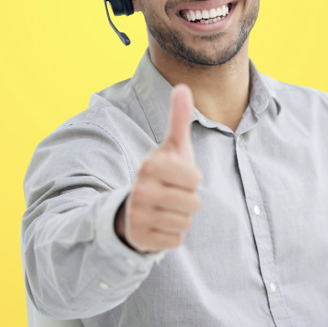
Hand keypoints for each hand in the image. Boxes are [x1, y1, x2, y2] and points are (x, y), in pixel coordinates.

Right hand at [115, 84, 201, 252]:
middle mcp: (141, 190)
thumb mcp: (171, 147)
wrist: (133, 208)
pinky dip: (171, 235)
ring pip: (186, 222)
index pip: (195, 178)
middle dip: (187, 201)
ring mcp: (138, 215)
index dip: (190, 179)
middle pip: (194, 203)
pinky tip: (159, 225)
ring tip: (165, 209)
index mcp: (150, 165)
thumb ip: (179, 119)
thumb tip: (183, 86)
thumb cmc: (162, 173)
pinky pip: (176, 241)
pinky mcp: (140, 238)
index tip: (175, 177)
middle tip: (170, 195)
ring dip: (180, 218)